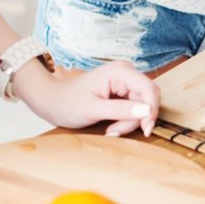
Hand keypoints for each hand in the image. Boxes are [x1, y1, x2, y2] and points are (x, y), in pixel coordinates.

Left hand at [17, 61, 160, 137]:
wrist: (53, 102)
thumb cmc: (67, 103)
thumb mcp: (92, 109)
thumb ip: (120, 110)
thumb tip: (147, 111)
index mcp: (119, 72)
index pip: (149, 89)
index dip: (151, 109)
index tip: (146, 129)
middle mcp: (126, 73)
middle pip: (148, 98)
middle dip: (137, 118)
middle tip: (116, 131)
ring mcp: (126, 82)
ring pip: (143, 106)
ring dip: (130, 122)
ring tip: (110, 130)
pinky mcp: (124, 92)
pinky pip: (136, 108)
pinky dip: (127, 120)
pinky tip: (112, 126)